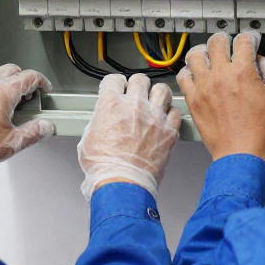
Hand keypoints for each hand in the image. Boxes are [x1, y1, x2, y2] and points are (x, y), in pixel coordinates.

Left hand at [0, 65, 54, 175]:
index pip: (30, 77)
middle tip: (27, 95)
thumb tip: (45, 127)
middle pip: (13, 69)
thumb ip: (34, 133)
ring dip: (5, 79)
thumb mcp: (11, 144)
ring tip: (7, 96)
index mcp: (3, 92)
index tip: (44, 89)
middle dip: (24, 80)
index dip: (42, 82)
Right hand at [77, 72, 181, 200]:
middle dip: (137, 85)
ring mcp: (154, 117)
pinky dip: (171, 115)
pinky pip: (175, 113)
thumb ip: (98, 122)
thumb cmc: (104, 167)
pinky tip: (166, 120)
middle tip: (137, 93)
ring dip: (158, 95)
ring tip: (155, 101)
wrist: (122, 184)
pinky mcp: (169, 131)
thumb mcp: (89, 138)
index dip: (114, 84)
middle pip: (140, 79)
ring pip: (162, 90)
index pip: (114, 80)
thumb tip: (102, 121)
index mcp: (111, 104)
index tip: (116, 88)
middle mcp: (134, 105)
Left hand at [176, 31, 264, 164]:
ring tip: (210, 55)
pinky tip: (196, 74)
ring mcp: (204, 87)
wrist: (241, 154)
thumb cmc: (260, 132)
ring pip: (195, 55)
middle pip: (216, 42)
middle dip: (226, 39)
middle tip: (230, 44)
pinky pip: (183, 76)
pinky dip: (188, 71)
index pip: (243, 41)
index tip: (251, 41)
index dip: (250, 37)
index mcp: (242, 72)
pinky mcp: (194, 100)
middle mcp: (220, 76)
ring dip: (204, 51)